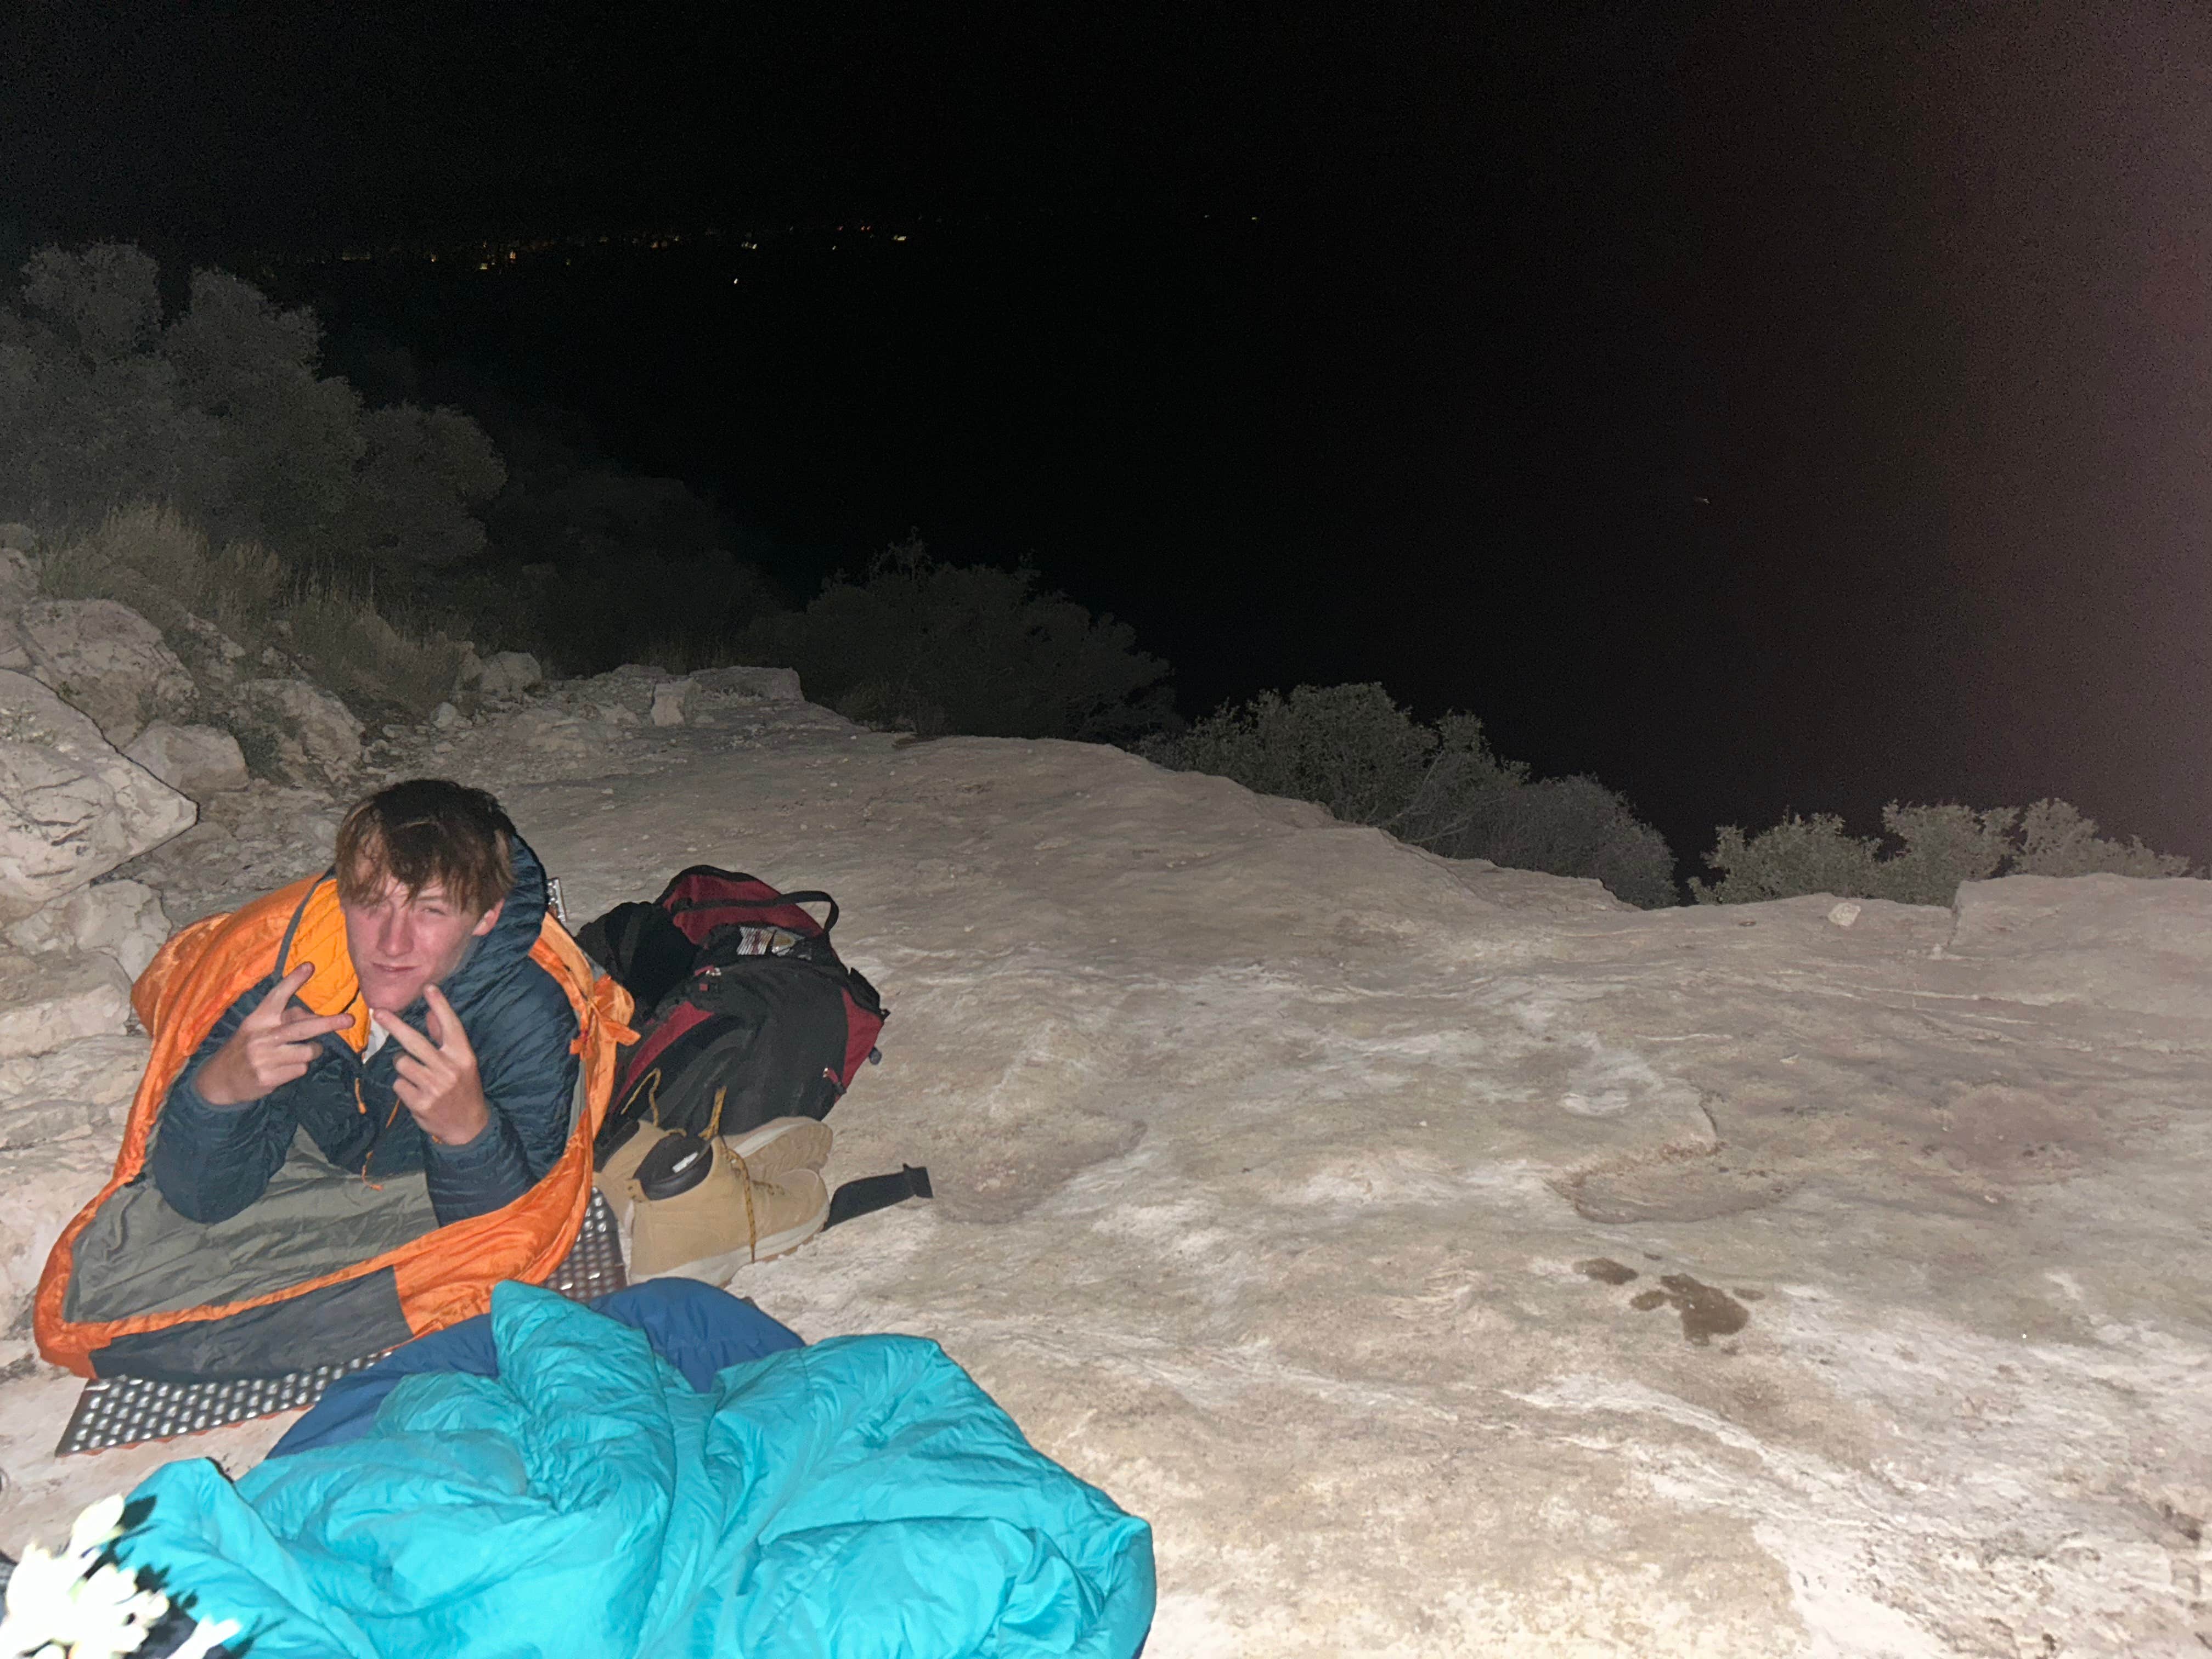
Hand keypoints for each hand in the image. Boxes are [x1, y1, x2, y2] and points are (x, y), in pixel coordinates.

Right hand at [195, 965, 355, 1106]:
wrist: (220, 1079)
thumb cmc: (247, 1048)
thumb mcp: (258, 1028)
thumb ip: (283, 1019)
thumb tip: (313, 1015)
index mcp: (258, 1019)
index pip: (276, 996)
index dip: (293, 981)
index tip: (309, 966)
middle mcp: (261, 1036)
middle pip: (302, 1027)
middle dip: (329, 1023)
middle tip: (349, 1019)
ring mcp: (264, 1058)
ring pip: (308, 1051)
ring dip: (312, 1052)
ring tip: (299, 1053)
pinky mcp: (269, 1077)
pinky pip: (301, 1069)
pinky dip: (298, 1069)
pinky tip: (283, 1069)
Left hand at [376, 985, 490, 1147]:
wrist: (468, 1126)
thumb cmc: (463, 1088)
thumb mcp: (461, 1063)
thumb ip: (444, 1038)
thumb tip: (430, 1013)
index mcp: (463, 1056)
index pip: (451, 1025)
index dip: (440, 1005)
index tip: (428, 988)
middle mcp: (450, 1069)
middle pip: (415, 1041)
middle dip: (395, 1025)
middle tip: (379, 1013)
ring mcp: (434, 1087)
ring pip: (401, 1063)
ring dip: (403, 1066)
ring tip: (416, 1075)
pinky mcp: (420, 1103)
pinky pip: (398, 1084)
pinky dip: (403, 1086)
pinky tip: (416, 1092)